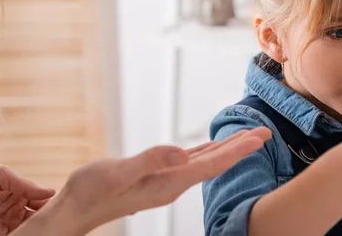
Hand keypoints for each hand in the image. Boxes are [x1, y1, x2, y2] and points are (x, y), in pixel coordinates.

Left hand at [0, 164, 54, 235]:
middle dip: (45, 223)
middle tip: (56, 227)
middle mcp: (14, 210)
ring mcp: (3, 224)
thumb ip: (25, 185)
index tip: (63, 210)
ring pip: (24, 232)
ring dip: (33, 233)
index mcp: (20, 193)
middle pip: (35, 220)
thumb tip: (51, 191)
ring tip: (44, 233)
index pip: (41, 201)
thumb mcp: (1, 175)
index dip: (52, 206)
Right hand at [19, 127, 271, 235]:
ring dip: (228, 148)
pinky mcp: (157, 176)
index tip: (260, 137)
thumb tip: (182, 153)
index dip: (238, 149)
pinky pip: (191, 161)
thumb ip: (150, 161)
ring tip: (247, 137)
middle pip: (216, 162)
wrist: (75, 208)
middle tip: (265, 132)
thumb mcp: (119, 173)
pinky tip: (212, 147)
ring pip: (206, 161)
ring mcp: (166, 181)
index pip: (213, 164)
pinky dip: (207, 151)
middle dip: (242, 147)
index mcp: (169, 182)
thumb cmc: (92, 191)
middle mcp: (173, 183)